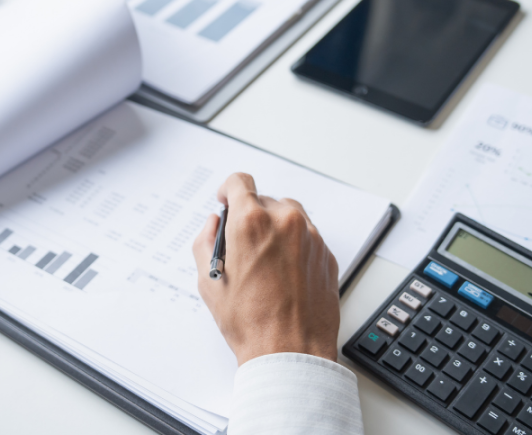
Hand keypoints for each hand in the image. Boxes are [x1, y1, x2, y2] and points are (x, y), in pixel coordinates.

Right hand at [192, 173, 340, 365]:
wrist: (290, 351)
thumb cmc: (250, 321)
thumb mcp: (209, 281)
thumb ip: (205, 241)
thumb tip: (213, 224)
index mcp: (251, 221)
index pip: (239, 181)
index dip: (228, 189)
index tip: (226, 200)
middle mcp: (284, 221)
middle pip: (264, 200)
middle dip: (251, 218)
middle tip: (243, 247)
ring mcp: (310, 236)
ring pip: (289, 216)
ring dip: (275, 229)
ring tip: (265, 261)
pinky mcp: (326, 254)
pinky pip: (306, 237)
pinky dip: (294, 247)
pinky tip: (283, 275)